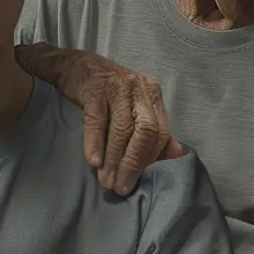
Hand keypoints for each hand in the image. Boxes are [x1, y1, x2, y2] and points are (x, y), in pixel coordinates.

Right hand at [28, 45, 182, 193]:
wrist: (76, 66)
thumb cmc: (108, 92)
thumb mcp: (135, 107)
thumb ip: (154, 130)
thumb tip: (177, 153)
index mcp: (152, 95)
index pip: (161, 131)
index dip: (150, 159)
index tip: (137, 182)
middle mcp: (139, 89)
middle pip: (146, 130)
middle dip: (134, 163)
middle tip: (120, 187)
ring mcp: (117, 87)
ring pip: (122, 128)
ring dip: (114, 159)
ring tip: (105, 181)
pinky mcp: (94, 89)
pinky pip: (97, 120)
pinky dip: (96, 143)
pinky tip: (93, 162)